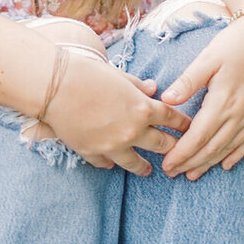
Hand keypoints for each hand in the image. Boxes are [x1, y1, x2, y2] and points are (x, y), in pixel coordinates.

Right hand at [43, 54, 191, 174]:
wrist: (55, 86)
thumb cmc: (87, 73)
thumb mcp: (119, 75)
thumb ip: (138, 86)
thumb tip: (153, 88)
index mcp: (143, 108)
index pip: (172, 119)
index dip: (183, 124)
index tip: (188, 128)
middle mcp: (133, 131)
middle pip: (162, 145)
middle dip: (172, 148)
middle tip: (177, 153)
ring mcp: (113, 145)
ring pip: (137, 163)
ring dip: (145, 167)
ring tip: (148, 170)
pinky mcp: (93, 153)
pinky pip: (107, 164)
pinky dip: (110, 163)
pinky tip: (112, 163)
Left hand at [158, 14, 243, 178]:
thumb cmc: (237, 42)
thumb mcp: (208, 57)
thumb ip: (188, 81)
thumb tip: (166, 100)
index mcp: (223, 102)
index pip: (198, 137)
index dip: (181, 153)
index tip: (166, 164)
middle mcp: (240, 114)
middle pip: (212, 147)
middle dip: (191, 162)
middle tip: (172, 173)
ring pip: (229, 148)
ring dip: (209, 163)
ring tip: (192, 174)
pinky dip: (236, 155)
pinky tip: (225, 164)